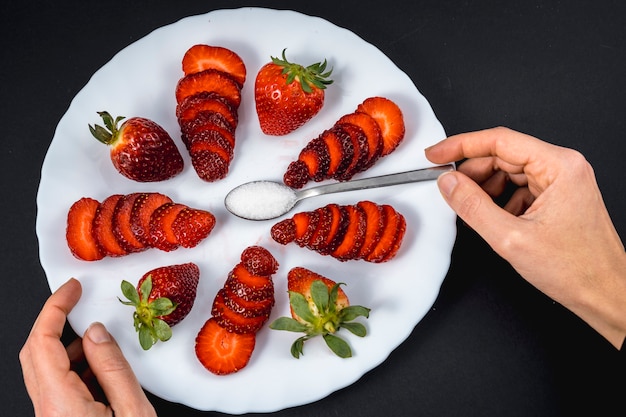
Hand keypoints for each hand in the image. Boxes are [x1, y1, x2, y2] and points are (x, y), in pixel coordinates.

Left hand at [19, 278, 155, 415]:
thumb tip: (97, 332)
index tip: (72, 289)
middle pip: (35, 353)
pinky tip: (104, 372)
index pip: (42, 343)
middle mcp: (48, 411)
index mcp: (61, 404)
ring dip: (71, 349)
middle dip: (56, 321)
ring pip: (47, 371)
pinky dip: (77, 369)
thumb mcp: (133, 410)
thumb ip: (114, 369)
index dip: (55, 309)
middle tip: (75, 299)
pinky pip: (58, 387)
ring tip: (104, 345)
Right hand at [425, 127, 625, 347]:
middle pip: (503, 154)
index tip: (437, 154)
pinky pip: (520, 187)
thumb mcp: (510, 238)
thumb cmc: (576, 269)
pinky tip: (493, 219)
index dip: (461, 145)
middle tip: (449, 188)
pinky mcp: (559, 196)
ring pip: (509, 171)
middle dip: (472, 172)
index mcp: (559, 166)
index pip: (499, 140)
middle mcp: (564, 167)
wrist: (605, 293)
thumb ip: (473, 206)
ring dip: (485, 188)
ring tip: (472, 209)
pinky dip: (500, 200)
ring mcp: (563, 181)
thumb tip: (449, 183)